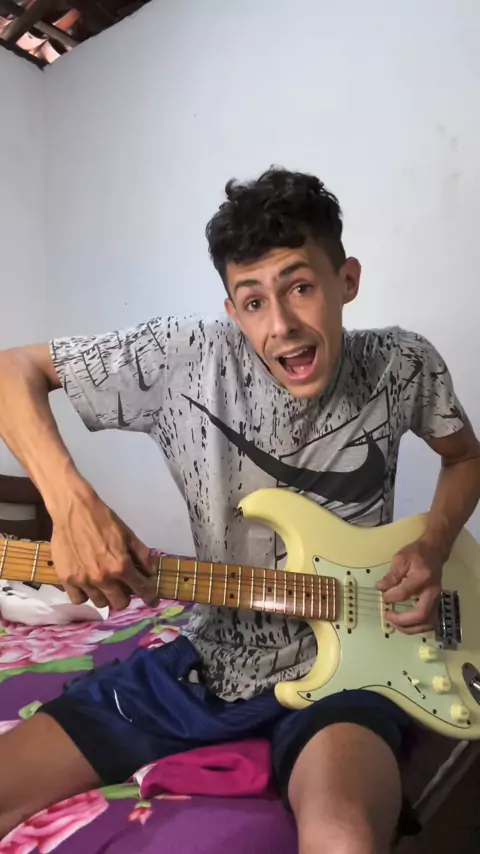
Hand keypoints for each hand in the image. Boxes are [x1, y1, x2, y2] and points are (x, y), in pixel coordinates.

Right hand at [50, 482, 155, 610]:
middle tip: (123, 587)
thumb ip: (142, 555)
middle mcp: (103, 578)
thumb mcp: (129, 535)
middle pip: (120, 603)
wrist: (74, 510)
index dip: (149, 597)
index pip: (140, 589)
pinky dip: (85, 595)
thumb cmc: (103, 520)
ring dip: (105, 595)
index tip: (152, 601)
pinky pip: (78, 599)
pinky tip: (87, 584)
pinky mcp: (66, 579)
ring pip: (100, 603)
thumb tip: (150, 573)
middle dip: (126, 596)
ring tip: (103, 583)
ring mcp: (83, 581)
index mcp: (121, 566)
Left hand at [376, 539, 443, 634]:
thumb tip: (381, 588)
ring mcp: (437, 599)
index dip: (391, 597)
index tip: (383, 595)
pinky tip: (406, 624)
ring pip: (427, 623)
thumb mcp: (401, 558)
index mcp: (422, 578)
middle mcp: (432, 591)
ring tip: (396, 624)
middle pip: (420, 615)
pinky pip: (430, 622)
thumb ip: (391, 575)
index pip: (405, 593)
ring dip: (410, 628)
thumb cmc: (417, 553)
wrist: (434, 551)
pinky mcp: (437, 603)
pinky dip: (418, 627)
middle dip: (402, 621)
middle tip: (388, 617)